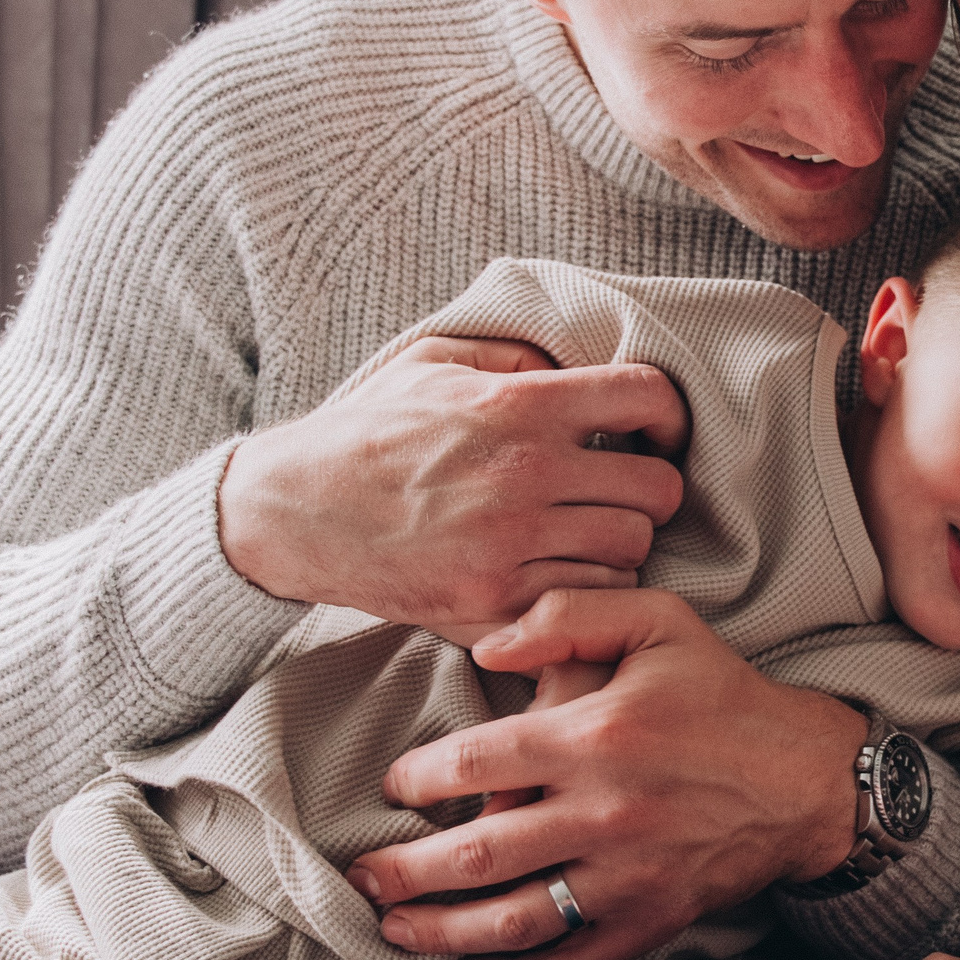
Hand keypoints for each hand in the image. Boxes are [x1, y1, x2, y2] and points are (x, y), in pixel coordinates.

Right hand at [217, 336, 685, 624]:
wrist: (291, 513)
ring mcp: (512, 546)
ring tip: (588, 532)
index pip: (648, 397)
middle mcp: (525, 475)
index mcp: (519, 407)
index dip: (668, 414)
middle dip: (650, 488)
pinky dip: (585, 589)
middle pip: (657, 489)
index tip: (657, 429)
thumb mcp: (434, 362)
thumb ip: (517, 356)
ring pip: (631, 551)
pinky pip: (586, 600)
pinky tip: (560, 570)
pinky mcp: (492, 603)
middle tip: (623, 490)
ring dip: (620, 542)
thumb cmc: (366, 431)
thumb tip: (580, 367)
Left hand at [344, 588, 866, 959]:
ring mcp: (627, 875)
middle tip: (362, 875)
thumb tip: (490, 647)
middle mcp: (604, 812)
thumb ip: (570, 615)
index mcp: (596, 736)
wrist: (808, 777)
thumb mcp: (659, 621)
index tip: (396, 784)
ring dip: (440, 932)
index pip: (474, 764)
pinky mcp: (651, 920)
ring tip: (394, 930)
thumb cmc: (725, 694)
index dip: (418, 778)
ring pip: (512, 920)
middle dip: (404, 872)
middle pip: (475, 857)